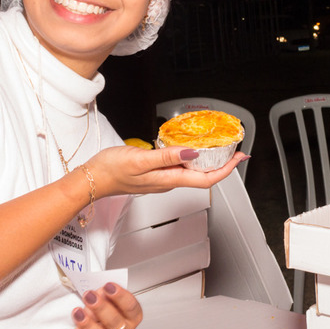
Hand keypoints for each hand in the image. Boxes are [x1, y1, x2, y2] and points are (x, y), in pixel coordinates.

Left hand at [65, 282, 141, 328]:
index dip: (121, 296)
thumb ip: (104, 295)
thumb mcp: (104, 302)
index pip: (131, 307)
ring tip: (78, 313)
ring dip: (88, 324)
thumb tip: (101, 290)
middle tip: (90, 297)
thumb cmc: (98, 318)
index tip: (109, 286)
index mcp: (131, 319)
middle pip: (116, 322)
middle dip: (102, 307)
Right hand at [86, 144, 246, 197]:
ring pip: (192, 172)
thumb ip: (168, 157)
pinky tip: (190, 148)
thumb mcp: (140, 159)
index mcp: (168, 180)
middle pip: (203, 176)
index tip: (239, 157)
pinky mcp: (154, 173)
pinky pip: (179, 167)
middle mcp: (168, 182)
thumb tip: (193, 153)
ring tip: (218, 146)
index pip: (206, 179)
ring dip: (207, 160)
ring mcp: (161, 178)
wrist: (90, 179)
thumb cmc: (110, 171)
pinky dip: (190, 157)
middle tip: (234, 149)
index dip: (226, 169)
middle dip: (222, 164)